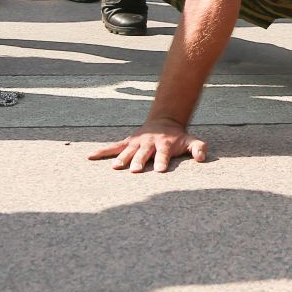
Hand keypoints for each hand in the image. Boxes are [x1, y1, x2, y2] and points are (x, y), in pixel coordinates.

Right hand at [89, 121, 208, 172]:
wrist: (164, 121)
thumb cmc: (178, 137)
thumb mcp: (191, 140)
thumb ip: (199, 148)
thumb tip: (202, 158)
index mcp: (164, 144)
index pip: (163, 154)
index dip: (162, 161)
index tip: (160, 170)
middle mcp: (149, 143)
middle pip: (143, 154)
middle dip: (139, 161)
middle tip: (135, 170)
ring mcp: (136, 143)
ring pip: (127, 151)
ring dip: (122, 159)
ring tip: (115, 167)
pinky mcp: (127, 143)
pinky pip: (113, 147)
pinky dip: (101, 152)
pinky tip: (89, 156)